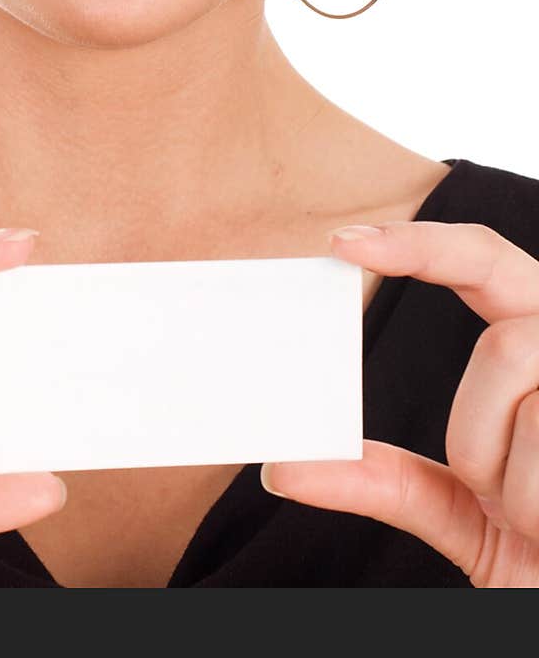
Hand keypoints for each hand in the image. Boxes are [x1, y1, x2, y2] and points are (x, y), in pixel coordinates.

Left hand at [259, 220, 538, 586]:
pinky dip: (533, 507)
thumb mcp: (458, 514)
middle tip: (479, 490)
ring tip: (533, 517)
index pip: (483, 260)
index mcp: (535, 345)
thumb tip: (284, 470)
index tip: (343, 244)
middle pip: (504, 340)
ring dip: (506, 480)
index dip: (421, 243)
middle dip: (476, 428)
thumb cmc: (538, 554)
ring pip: (523, 400)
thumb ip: (386, 481)